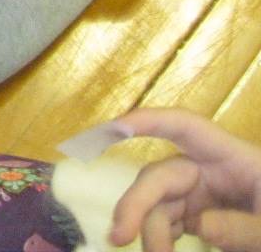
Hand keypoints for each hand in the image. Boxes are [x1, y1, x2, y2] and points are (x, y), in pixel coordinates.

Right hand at [109, 108, 260, 250]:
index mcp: (237, 160)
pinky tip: (157, 250)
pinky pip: (169, 222)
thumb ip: (247, 229)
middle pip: (162, 175)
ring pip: (159, 203)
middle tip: (119, 235)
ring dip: (147, 227)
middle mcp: (213, 172)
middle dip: (137, 202)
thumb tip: (200, 225)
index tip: (113, 128)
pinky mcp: (201, 220)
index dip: (148, 121)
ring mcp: (205, 197)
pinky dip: (159, 236)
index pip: (186, 128)